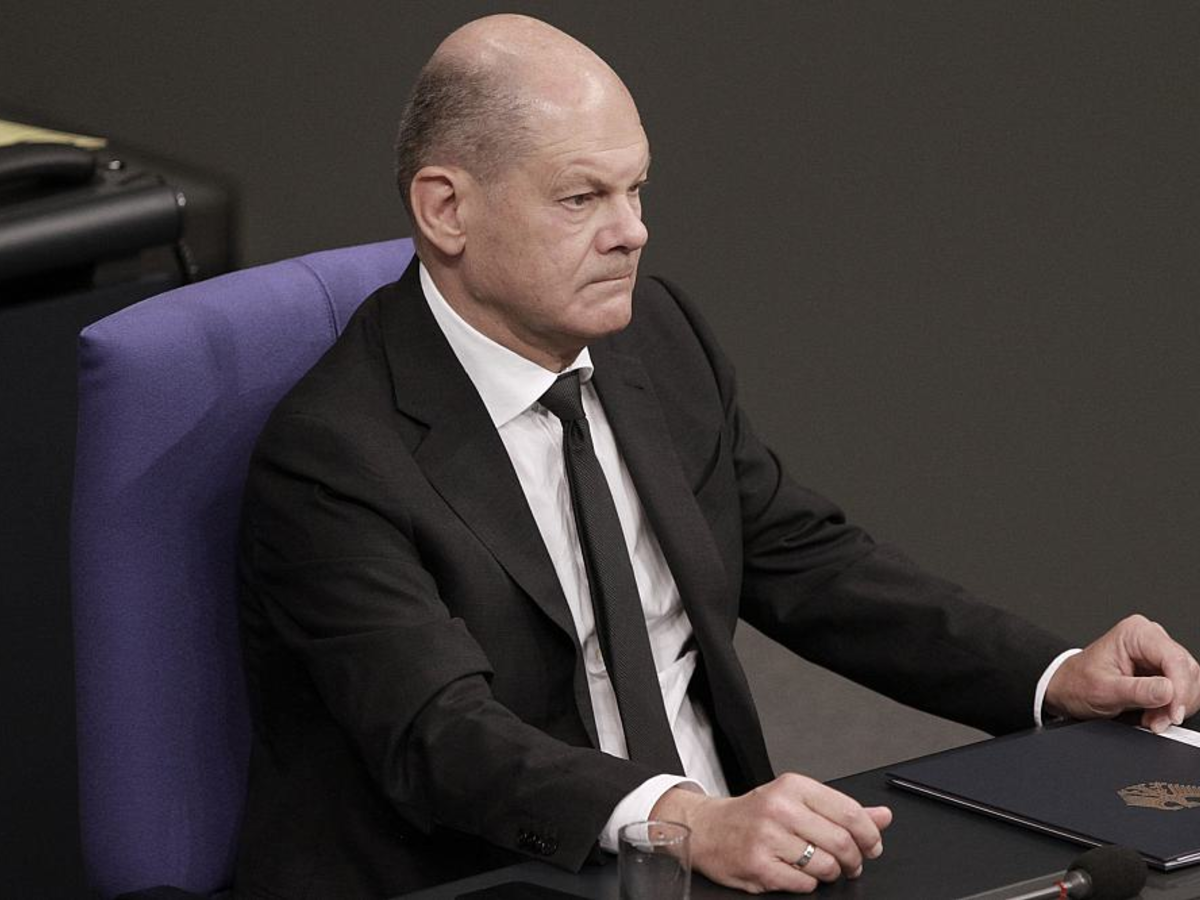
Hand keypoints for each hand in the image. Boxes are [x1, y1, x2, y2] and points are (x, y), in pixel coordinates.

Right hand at [650, 773, 891, 893]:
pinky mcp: (759, 865)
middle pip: (841, 842)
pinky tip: (797, 873)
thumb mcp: (796, 800)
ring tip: (821, 868)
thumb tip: (883, 816)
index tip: (872, 845)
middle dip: (854, 860)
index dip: (869, 834)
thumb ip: (841, 809)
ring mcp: (768, 837)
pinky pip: (804, 883)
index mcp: (793, 786)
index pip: (849, 811)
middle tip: (851, 864)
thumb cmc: (754, 814)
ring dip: (831, 873)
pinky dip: (808, 883)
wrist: (708, 829)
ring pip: (826, 866)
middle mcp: (780, 808)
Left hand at [1045, 614, 1199, 731]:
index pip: (1174, 659)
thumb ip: (1137, 691)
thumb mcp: (1103, 690)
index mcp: (1135, 633)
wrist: (1067, 689)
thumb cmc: (1077, 683)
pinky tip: (1154, 715)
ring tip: (1151, 719)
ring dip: (1175, 706)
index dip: (1180, 689)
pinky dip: (1172, 707)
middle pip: (1187, 670)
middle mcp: (1150, 638)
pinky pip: (1182, 690)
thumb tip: (1169, 691)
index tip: (1173, 713)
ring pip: (1189, 682)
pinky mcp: (1162, 670)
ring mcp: (1158, 654)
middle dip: (1176, 701)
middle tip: (1158, 721)